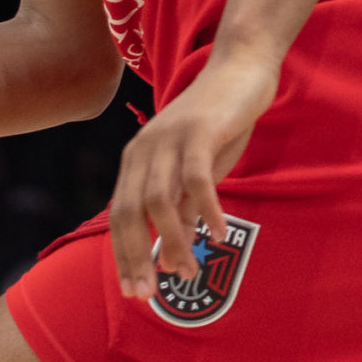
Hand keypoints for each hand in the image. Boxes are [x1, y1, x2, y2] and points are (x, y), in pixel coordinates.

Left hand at [106, 55, 277, 299]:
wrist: (241, 67)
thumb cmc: (220, 122)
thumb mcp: (196, 169)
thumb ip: (182, 207)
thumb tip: (171, 255)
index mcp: (137, 159)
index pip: (120, 216)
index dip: (124, 256)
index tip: (136, 293)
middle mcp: (145, 149)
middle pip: (129, 212)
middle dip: (136, 257)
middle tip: (151, 293)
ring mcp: (170, 138)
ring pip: (159, 201)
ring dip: (172, 240)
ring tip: (189, 270)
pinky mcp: (199, 131)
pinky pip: (197, 178)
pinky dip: (205, 210)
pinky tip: (218, 234)